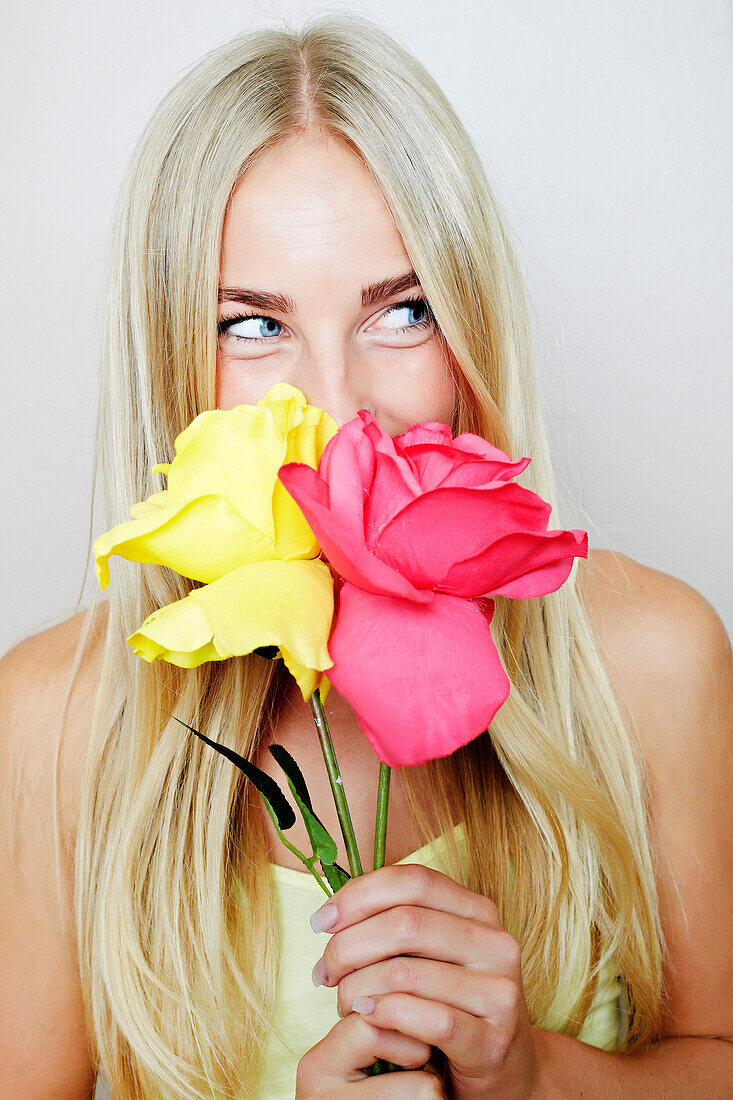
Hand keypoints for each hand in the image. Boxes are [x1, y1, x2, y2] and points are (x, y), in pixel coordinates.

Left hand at [307, 863, 539, 1098]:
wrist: (506, 1072)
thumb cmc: (452, 1005)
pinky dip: (386, 1015)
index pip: (413, 881)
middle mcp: (496, 944)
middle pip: (406, 923)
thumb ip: (396, 925)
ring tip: (342, 1000)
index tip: (321, 921)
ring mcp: (499, 992)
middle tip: (325, 971)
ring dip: (358, 986)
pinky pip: (429, 1019)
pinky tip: (365, 1015)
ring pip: (408, 972)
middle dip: (349, 945)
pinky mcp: (492, 1040)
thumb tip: (330, 915)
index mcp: (479, 912)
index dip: (360, 895)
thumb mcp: (432, 956)